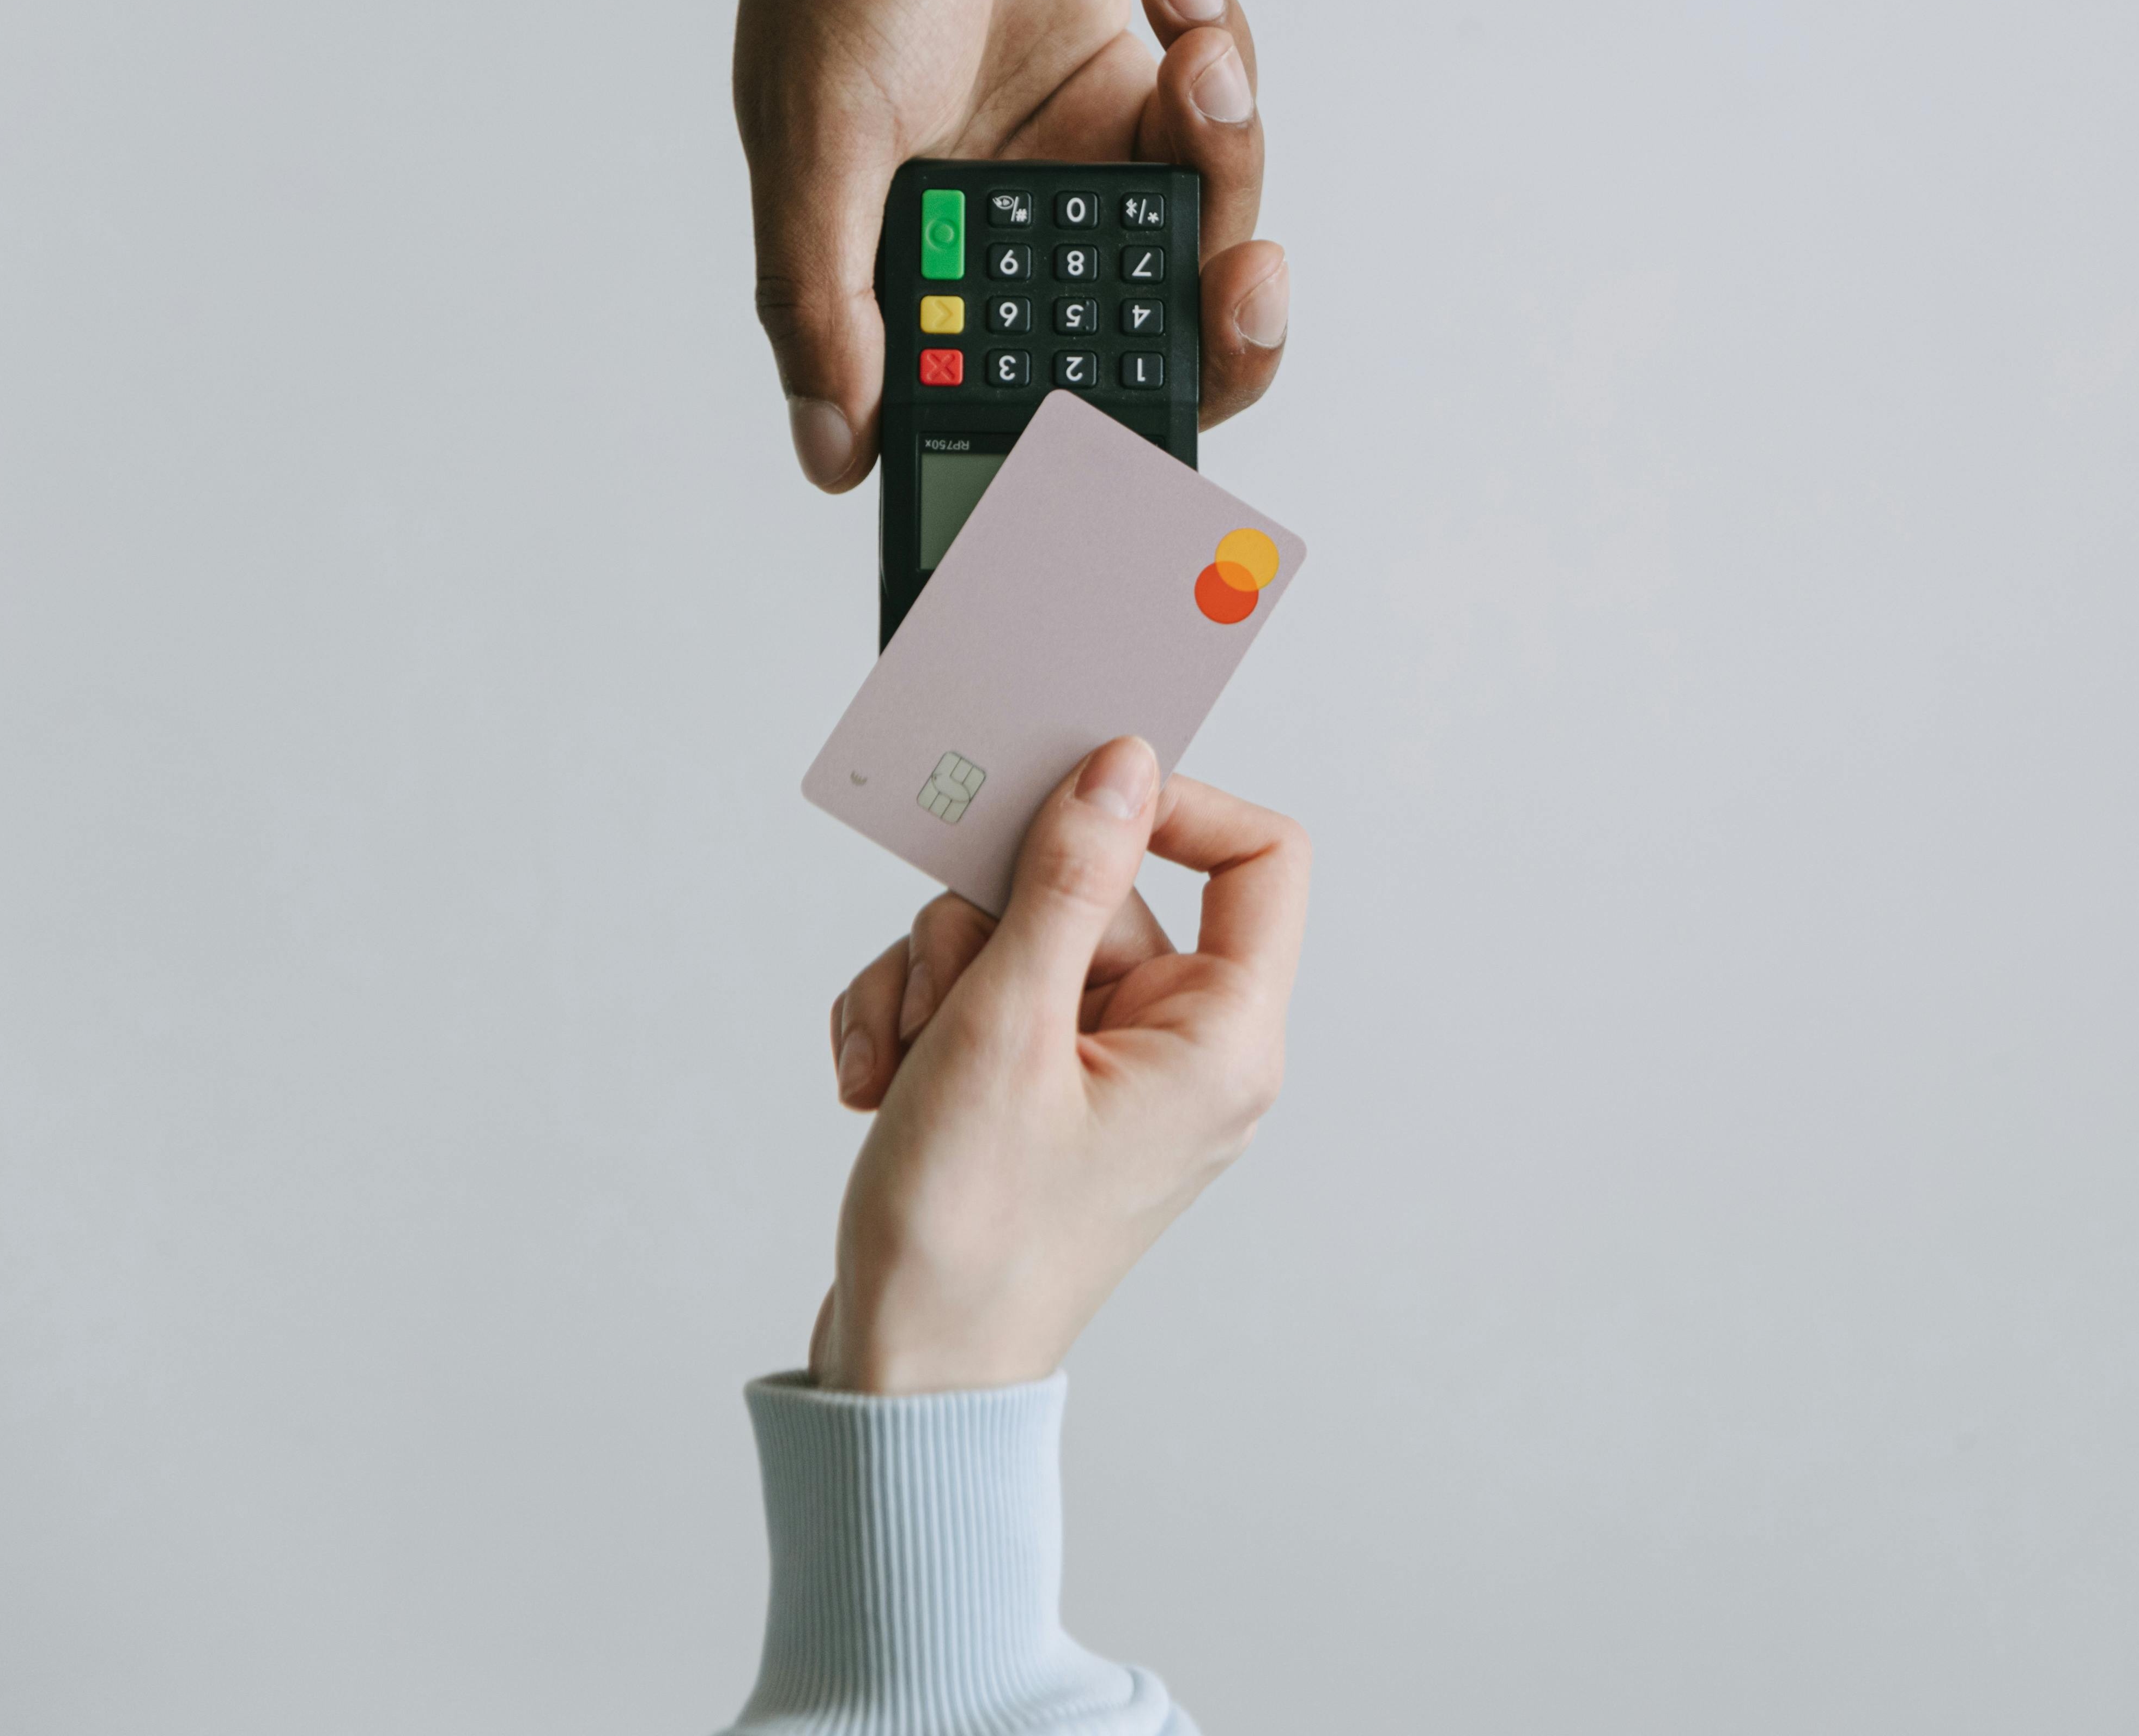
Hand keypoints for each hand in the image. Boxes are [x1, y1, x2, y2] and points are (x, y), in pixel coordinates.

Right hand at [729, 0, 1289, 490]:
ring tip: (1192, 57)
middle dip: (1217, 326)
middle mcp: (993, 231)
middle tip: (1245, 279)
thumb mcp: (817, 134)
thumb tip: (832, 450)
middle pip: (1143, 347)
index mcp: (903, 265)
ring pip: (1203, 231)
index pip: (1005, 406)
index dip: (1088, 456)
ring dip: (1227, 151)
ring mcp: (1073, 164)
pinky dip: (1219, 55)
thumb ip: (824, 299)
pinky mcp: (1136, 90)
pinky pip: (1220, 120)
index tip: (1160, 461)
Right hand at [809, 738, 1311, 1392]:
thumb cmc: (968, 1236)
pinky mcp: (1042, 1087)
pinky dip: (915, 1025)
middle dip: (987, 929)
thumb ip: (1062, 883)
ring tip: (902, 1071)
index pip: (1260, 859)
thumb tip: (1122, 764)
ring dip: (932, 983)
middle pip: (1096, 891)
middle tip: (943, 1009)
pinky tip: (878, 1087)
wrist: (902, 1374)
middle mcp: (1182, 1048)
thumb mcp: (1006, 1030)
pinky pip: (982, 993)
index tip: (1069, 796)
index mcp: (1223, 1038)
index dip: (1172, 805)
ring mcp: (1109, 1069)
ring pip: (1016, 935)